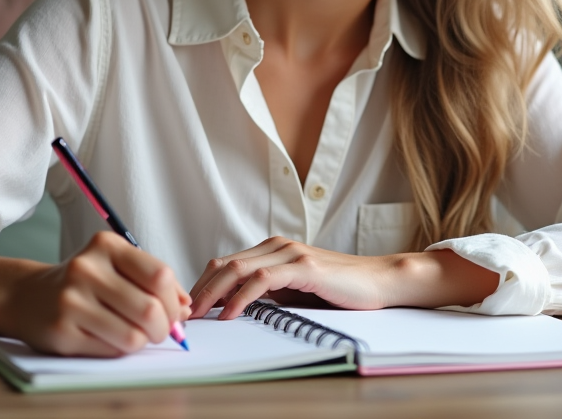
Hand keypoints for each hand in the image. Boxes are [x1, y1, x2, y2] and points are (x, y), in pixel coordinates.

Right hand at [0, 231, 190, 356]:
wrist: (27, 296)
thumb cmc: (85, 282)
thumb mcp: (118, 267)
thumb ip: (154, 282)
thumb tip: (185, 309)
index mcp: (107, 246)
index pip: (160, 275)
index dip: (174, 300)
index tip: (175, 312)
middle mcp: (87, 269)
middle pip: (149, 309)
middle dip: (165, 327)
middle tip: (161, 331)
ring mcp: (71, 301)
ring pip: (133, 335)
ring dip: (144, 342)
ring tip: (137, 335)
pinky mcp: (61, 331)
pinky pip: (111, 350)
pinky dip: (121, 349)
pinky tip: (111, 338)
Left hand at [188, 236, 499, 319]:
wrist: (380, 281)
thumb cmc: (341, 288)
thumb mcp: (296, 291)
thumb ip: (268, 292)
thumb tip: (233, 307)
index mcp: (273, 250)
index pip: (226, 263)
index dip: (202, 284)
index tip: (186, 308)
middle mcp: (278, 246)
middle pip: (224, 263)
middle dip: (198, 290)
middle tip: (181, 314)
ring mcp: (290, 254)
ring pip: (238, 268)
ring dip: (212, 293)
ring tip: (197, 315)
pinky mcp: (304, 267)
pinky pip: (262, 279)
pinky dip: (241, 297)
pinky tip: (230, 313)